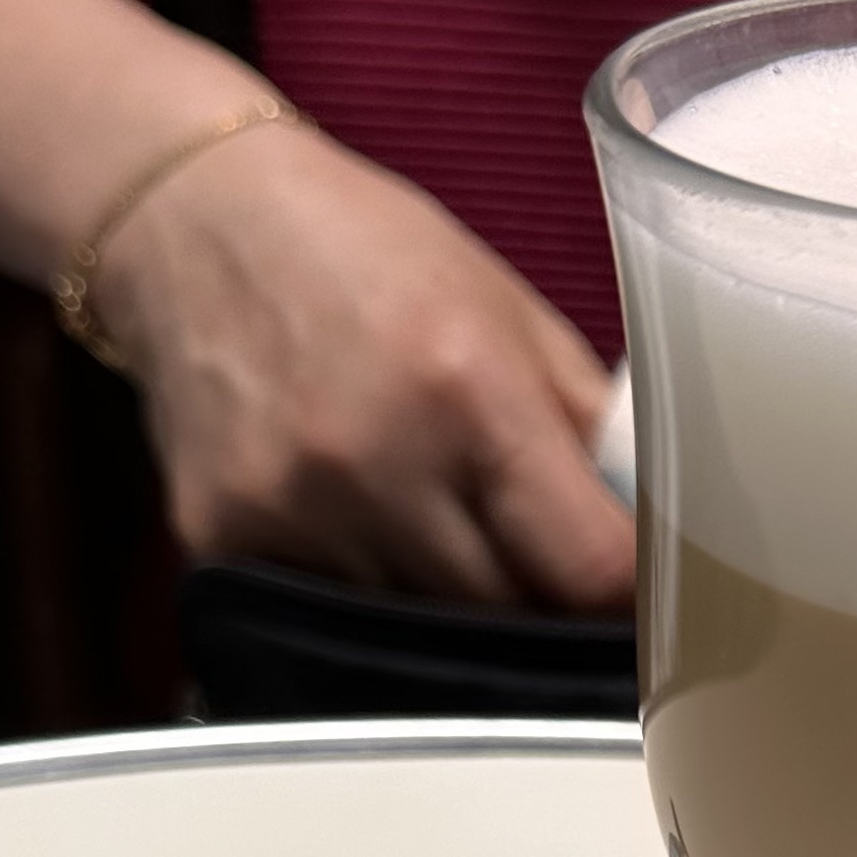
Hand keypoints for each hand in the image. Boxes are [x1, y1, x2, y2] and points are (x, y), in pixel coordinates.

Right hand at [0, 0, 632, 613]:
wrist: (188, 216)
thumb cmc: (369, 254)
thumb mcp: (512, 315)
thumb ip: (590, 431)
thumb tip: (667, 539)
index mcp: (468, 390)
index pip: (586, 568)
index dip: (631, 603)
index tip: (657, 603)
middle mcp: (374, 460)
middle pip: (512, 621)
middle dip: (552, 614)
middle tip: (561, 581)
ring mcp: (290, 512)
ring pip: (428, 640)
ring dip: (468, 618)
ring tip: (465, 548)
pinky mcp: (225, 544)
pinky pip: (339, 623)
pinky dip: (380, 606)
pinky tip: (380, 543)